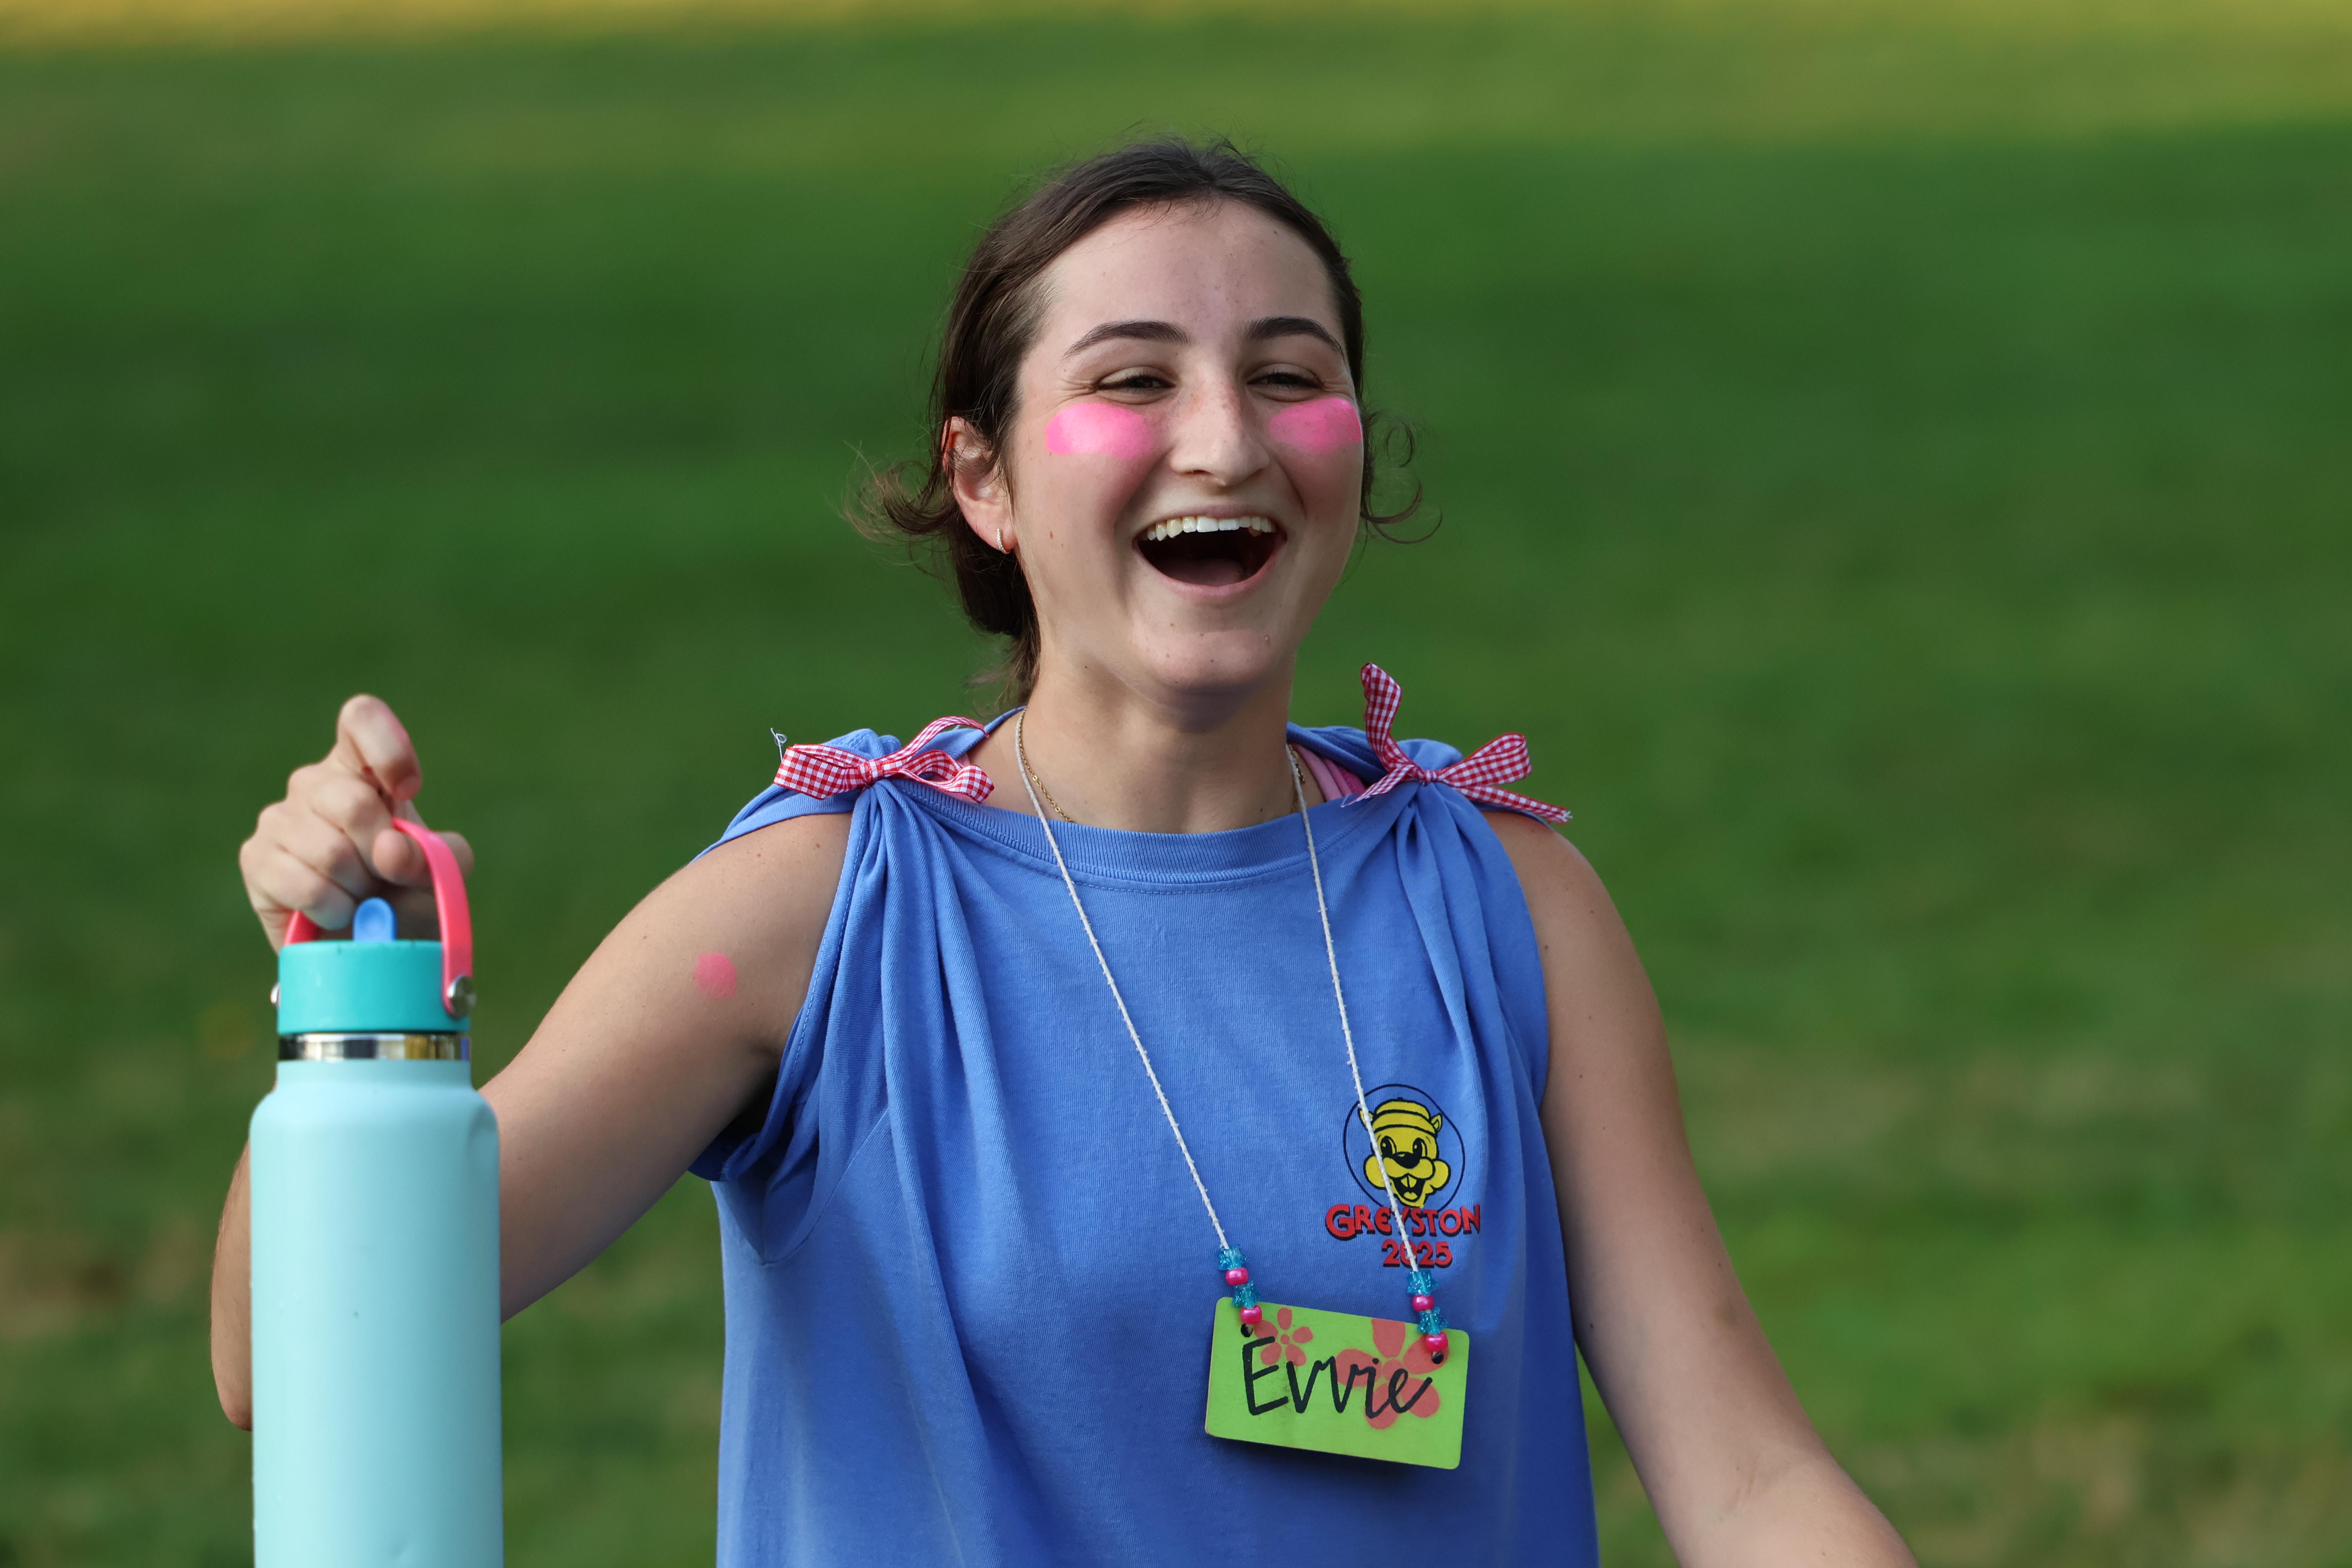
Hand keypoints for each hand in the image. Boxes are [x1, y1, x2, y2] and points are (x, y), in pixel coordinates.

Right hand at [238, 695, 474, 949]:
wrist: (367, 945)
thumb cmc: (405, 893)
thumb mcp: (442, 870)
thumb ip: (437, 854)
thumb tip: (388, 850)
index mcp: (361, 768)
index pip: (361, 718)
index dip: (388, 749)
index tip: (407, 791)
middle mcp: (313, 783)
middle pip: (354, 802)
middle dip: (381, 852)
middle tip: (383, 874)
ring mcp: (278, 818)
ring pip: (330, 850)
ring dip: (360, 887)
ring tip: (359, 894)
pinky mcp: (255, 858)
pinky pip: (305, 884)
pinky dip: (334, 908)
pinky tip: (334, 911)